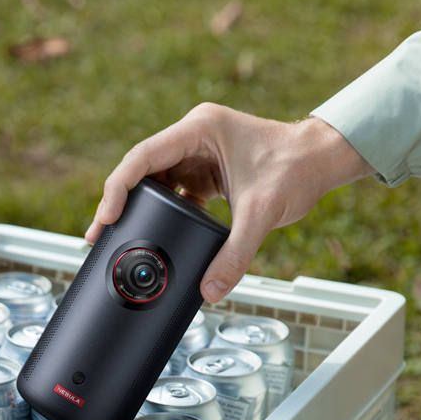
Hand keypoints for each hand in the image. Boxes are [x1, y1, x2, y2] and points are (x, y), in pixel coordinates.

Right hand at [87, 103, 373, 302]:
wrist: (322, 160)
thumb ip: (236, 253)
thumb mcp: (262, 212)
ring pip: (153, 181)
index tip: (106, 218)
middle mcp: (193, 136)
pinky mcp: (205, 171)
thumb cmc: (297, 168)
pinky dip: (160, 213)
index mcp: (199, 129)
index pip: (143, 157)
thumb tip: (212, 290)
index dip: (118, 188)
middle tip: (99, 236)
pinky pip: (172, 191)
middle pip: (141, 169)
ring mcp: (198, 153)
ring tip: (116, 238)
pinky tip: (151, 235)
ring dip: (136, 208)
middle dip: (119, 202)